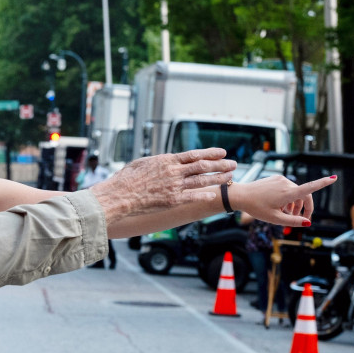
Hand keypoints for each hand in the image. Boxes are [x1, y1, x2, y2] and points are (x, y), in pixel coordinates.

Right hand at [91, 148, 235, 220]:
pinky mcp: (172, 200)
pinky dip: (205, 195)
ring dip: (218, 178)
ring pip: (201, 181)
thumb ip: (157, 162)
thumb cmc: (126, 179)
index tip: (222, 152)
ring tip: (230, 177)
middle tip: (233, 164)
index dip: (210, 153)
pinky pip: (192, 197)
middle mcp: (173, 172)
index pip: (194, 154)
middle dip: (220, 165)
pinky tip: (216, 194)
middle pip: (202, 166)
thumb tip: (164, 160)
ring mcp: (174, 186)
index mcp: (166, 160)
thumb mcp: (141, 163)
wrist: (120, 195)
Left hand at [231, 174, 336, 226]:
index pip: (309, 188)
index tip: (334, 178)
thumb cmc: (256, 208)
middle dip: (304, 208)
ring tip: (285, 214)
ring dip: (295, 204)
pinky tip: (279, 206)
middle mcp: (286, 184)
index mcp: (287, 193)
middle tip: (300, 219)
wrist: (240, 195)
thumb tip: (308, 223)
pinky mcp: (276, 178)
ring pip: (295, 192)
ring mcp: (280, 180)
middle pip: (304, 195)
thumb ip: (292, 221)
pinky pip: (287, 188)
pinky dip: (287, 198)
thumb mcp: (275, 219)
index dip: (323, 183)